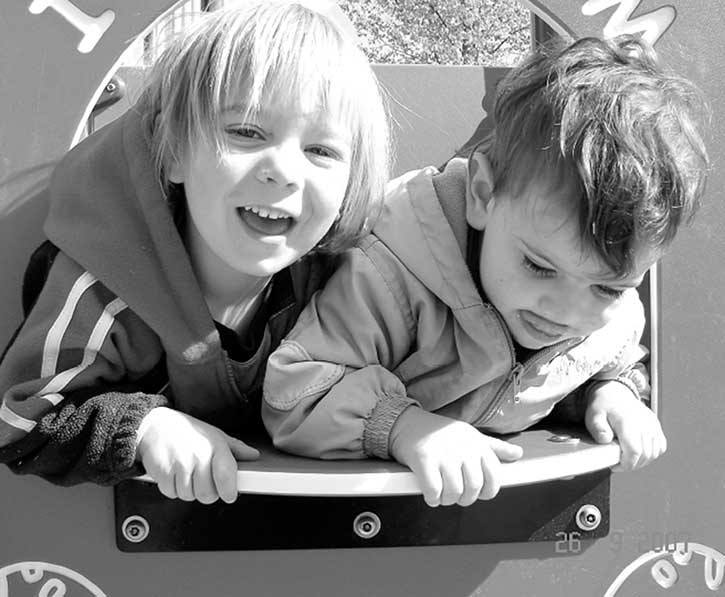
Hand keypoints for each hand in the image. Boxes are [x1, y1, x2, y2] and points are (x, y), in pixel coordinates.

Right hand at [135, 407, 258, 503]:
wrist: (154, 425)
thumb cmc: (188, 431)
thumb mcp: (215, 435)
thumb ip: (235, 448)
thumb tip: (254, 455)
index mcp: (215, 447)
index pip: (226, 476)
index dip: (229, 491)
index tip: (229, 494)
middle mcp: (199, 456)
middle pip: (207, 495)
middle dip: (207, 493)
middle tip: (203, 481)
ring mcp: (180, 465)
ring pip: (189, 496)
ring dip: (188, 490)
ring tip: (187, 474)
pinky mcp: (163, 473)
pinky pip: (172, 493)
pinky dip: (173, 489)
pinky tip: (174, 474)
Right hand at [389, 407, 522, 506]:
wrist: (407, 423)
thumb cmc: (441, 432)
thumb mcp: (471, 436)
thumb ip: (494, 448)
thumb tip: (518, 454)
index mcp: (477, 444)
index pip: (494, 477)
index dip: (487, 492)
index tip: (477, 493)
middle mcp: (463, 448)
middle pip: (473, 488)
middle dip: (465, 498)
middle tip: (456, 495)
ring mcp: (443, 453)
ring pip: (454, 493)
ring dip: (447, 500)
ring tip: (441, 493)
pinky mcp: (424, 460)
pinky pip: (434, 491)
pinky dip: (432, 498)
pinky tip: (430, 493)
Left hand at [585, 381, 666, 470]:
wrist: (614, 392)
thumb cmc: (603, 405)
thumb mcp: (593, 415)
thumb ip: (597, 428)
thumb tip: (605, 439)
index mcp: (627, 421)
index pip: (634, 451)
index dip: (626, 464)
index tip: (615, 466)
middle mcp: (644, 423)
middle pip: (645, 455)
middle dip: (632, 465)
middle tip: (619, 464)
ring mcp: (652, 424)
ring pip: (654, 453)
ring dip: (641, 461)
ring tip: (627, 458)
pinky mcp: (657, 425)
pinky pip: (660, 446)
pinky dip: (651, 454)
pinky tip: (639, 452)